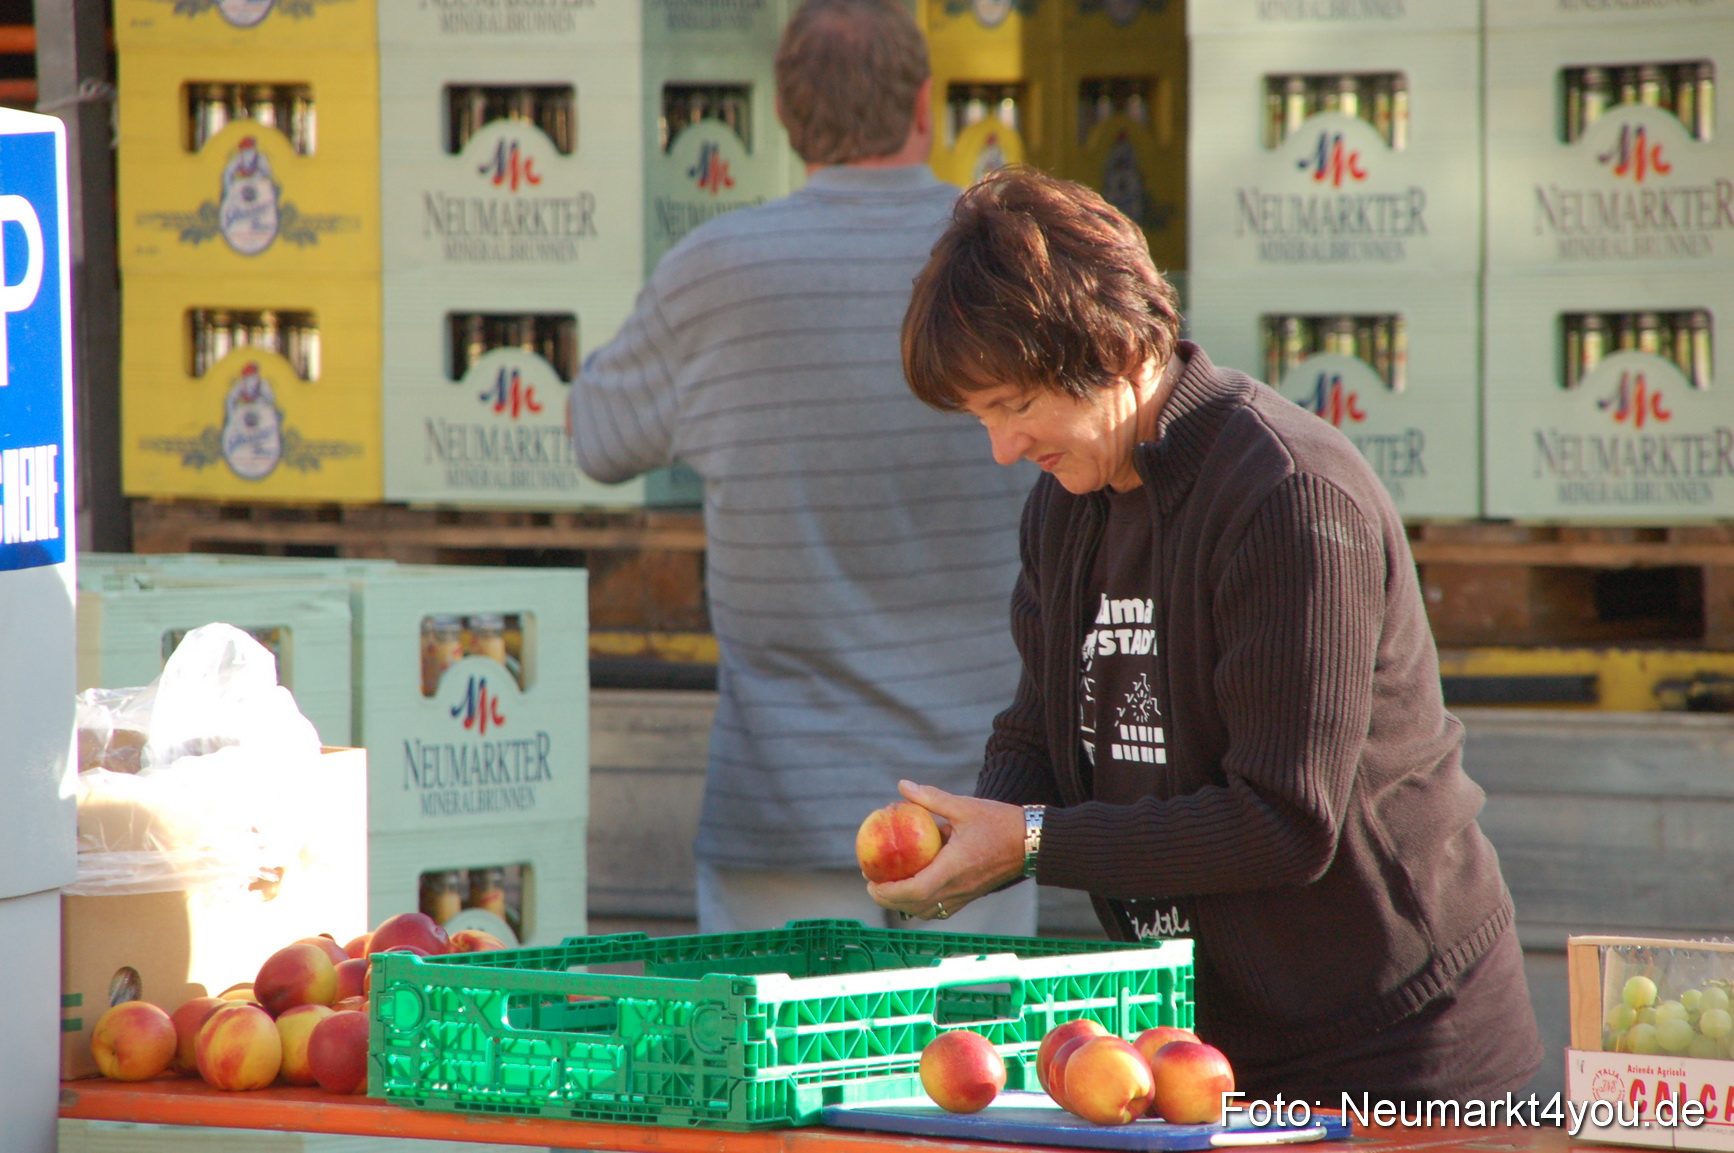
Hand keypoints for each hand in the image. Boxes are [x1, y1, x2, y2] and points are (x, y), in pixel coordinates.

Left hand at [866, 780, 1027, 920]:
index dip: (889, 891)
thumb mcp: (964, 806)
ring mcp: (965, 895)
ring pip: (928, 911)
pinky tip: (914, 887)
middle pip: (915, 906)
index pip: (915, 889)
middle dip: (889, 900)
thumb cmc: (999, 822)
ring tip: (889, 888)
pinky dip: (922, 904)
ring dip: (905, 905)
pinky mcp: (970, 896)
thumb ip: (931, 798)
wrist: (1032, 843)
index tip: (872, 882)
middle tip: (872, 885)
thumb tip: (902, 786)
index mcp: (954, 867)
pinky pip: (940, 909)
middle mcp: (958, 887)